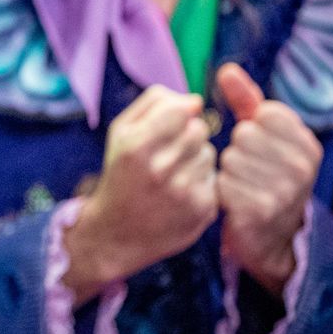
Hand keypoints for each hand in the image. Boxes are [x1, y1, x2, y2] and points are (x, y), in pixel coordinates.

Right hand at [62, 86, 217, 304]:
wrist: (117, 232)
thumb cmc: (121, 173)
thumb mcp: (120, 132)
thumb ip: (153, 104)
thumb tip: (195, 101)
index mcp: (136, 146)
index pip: (182, 110)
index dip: (178, 113)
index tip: (168, 124)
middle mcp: (160, 170)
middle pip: (199, 130)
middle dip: (188, 135)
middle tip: (169, 151)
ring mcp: (183, 192)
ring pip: (209, 153)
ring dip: (196, 158)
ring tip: (173, 173)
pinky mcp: (202, 210)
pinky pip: (215, 177)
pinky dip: (201, 180)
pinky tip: (181, 191)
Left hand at [217, 63, 321, 294]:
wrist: (271, 236)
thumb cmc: (263, 175)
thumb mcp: (263, 135)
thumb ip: (245, 100)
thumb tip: (226, 68)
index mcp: (308, 143)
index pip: (263, 113)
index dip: (250, 128)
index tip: (258, 147)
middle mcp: (304, 166)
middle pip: (244, 135)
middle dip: (237, 151)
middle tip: (249, 171)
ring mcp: (286, 190)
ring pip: (231, 159)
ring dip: (227, 172)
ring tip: (242, 185)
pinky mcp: (261, 210)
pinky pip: (223, 183)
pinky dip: (221, 191)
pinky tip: (234, 200)